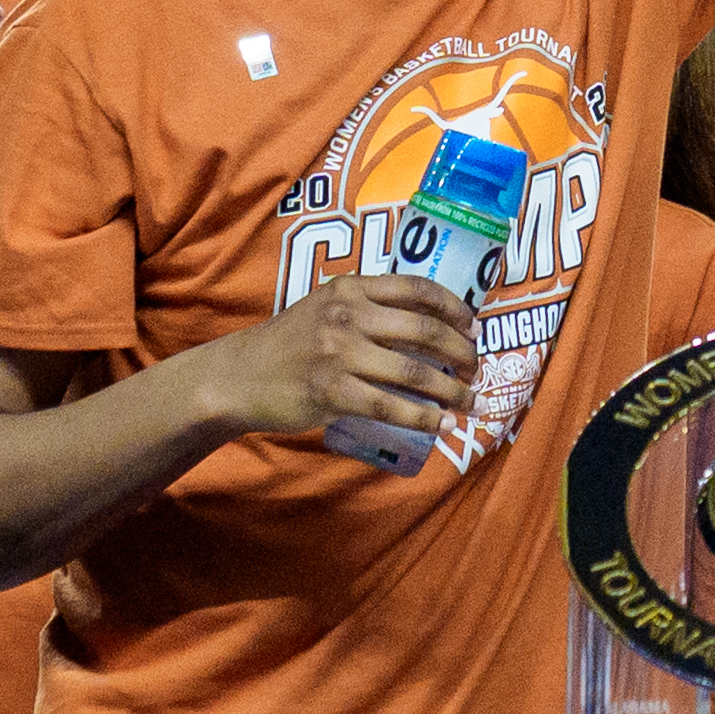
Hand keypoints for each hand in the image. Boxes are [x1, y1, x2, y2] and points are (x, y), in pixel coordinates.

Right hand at [205, 273, 481, 444]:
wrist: (239, 376)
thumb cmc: (289, 343)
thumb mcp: (325, 307)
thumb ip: (368, 307)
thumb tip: (428, 326)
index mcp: (351, 288)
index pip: (418, 289)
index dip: (455, 308)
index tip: (473, 328)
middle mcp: (348, 315)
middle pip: (426, 331)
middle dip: (461, 353)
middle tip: (475, 370)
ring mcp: (340, 354)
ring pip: (415, 373)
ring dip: (452, 391)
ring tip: (470, 402)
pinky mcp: (332, 392)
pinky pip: (391, 407)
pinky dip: (423, 419)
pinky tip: (441, 425)